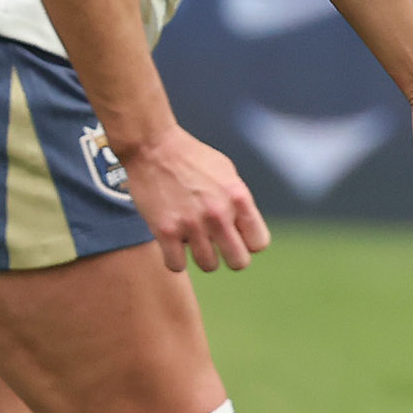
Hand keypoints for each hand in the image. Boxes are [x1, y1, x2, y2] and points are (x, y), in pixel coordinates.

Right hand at [118, 125, 270, 274]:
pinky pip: (176, 266)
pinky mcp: (165, 230)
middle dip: (230, 257)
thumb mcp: (227, 173)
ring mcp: (192, 224)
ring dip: (201, 257)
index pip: (259, 243)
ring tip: (193, 242)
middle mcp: (219, 213)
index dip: (248, 243)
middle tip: (217, 247)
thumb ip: (238, 201)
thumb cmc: (192, 158)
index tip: (237, 236)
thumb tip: (245, 228)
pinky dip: (174, 260)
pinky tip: (173, 246)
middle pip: (239, 262)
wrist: (153, 147)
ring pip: (208, 266)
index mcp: (238, 198)